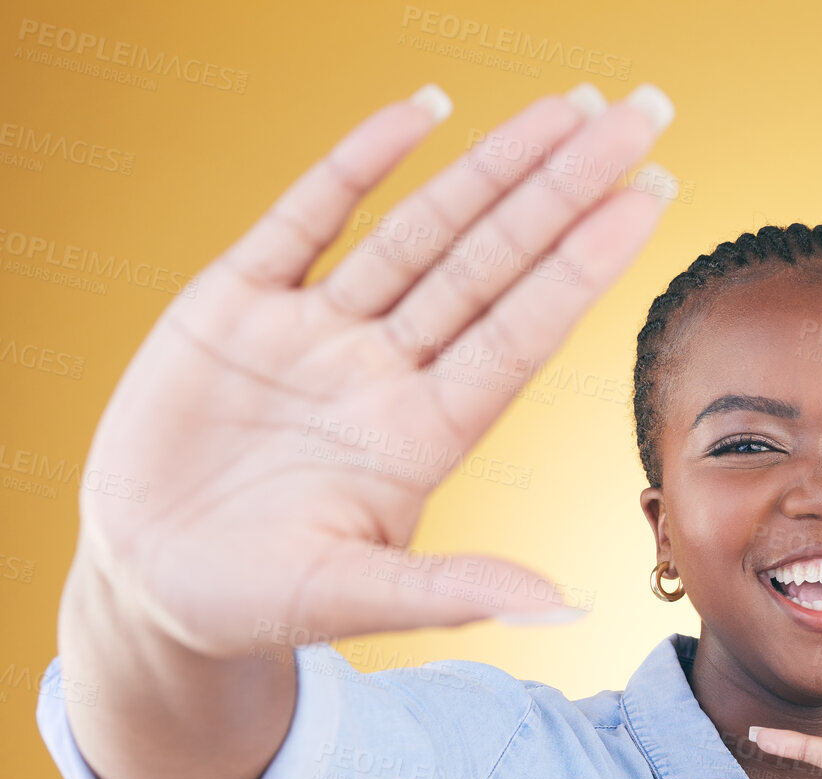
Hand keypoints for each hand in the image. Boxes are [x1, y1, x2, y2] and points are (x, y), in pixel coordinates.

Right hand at [76, 82, 675, 656]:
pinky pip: (307, 216)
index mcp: (422, 435)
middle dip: (564, 188)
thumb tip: (568, 608)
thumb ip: (452, 590)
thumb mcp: (353, 597)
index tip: (649, 200)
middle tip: (639, 115)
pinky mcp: (235, 306)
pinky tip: (424, 111)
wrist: (152, 583)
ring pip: (421, 230)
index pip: (522, 332)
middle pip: (492, 263)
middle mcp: (385, 371)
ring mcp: (316, 332)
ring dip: (492, 166)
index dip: (584, 265)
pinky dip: (361, 162)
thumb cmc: (258, 601)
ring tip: (569, 108)